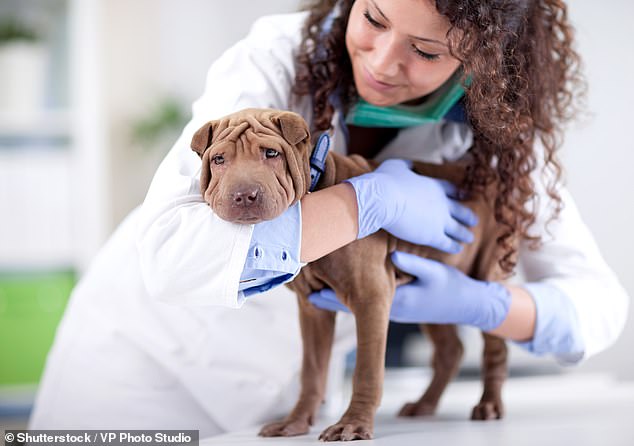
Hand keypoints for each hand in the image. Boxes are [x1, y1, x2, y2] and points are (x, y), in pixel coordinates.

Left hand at [308, 251, 510, 330]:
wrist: (467, 306)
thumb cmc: (451, 290)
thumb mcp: (434, 274)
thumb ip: (413, 263)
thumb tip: (394, 253)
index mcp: (395, 302)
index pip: (353, 302)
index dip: (329, 295)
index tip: (306, 288)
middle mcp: (387, 307)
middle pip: (348, 299)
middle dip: (325, 290)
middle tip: (300, 277)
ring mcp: (389, 305)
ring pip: (354, 297)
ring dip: (335, 287)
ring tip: (311, 274)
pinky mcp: (393, 300)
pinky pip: (365, 294)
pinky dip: (349, 287)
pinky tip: (336, 275)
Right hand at [345, 159, 476, 253]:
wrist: (384, 199)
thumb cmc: (386, 182)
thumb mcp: (396, 166)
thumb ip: (406, 165)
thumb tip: (409, 165)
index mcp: (434, 186)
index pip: (451, 190)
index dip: (458, 193)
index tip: (463, 196)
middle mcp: (442, 203)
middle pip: (460, 210)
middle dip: (467, 216)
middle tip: (473, 220)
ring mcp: (439, 220)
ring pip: (458, 229)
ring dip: (464, 233)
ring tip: (470, 237)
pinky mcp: (433, 235)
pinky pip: (447, 243)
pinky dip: (453, 246)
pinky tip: (457, 249)